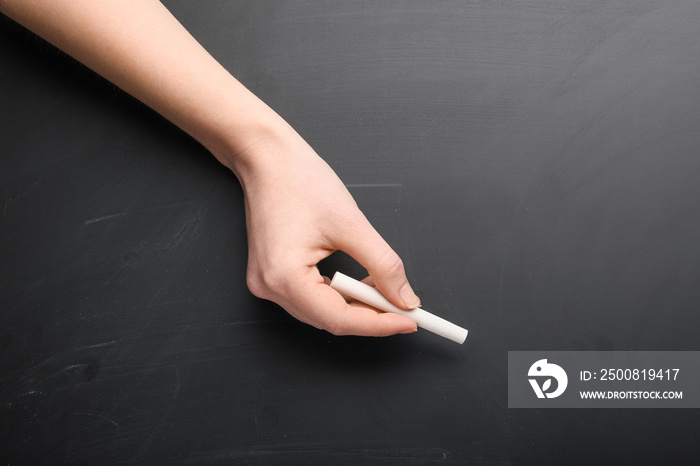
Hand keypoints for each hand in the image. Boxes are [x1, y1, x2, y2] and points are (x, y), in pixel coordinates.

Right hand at [236, 123, 419, 335]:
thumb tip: (404, 298)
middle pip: (330, 320)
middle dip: (370, 315)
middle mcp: (269, 287)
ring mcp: (267, 283)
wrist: (268, 158)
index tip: (409, 320)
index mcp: (284, 277)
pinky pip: (312, 298)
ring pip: (322, 311)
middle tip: (403, 306)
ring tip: (383, 289)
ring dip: (356, 305)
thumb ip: (382, 266)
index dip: (378, 324)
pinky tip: (358, 282)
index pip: (339, 319)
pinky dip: (340, 294)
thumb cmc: (299, 181)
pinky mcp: (272, 275)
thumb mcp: (351, 224)